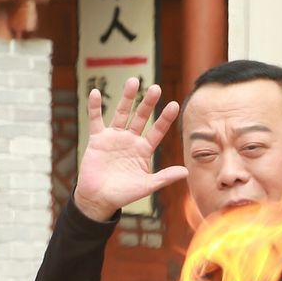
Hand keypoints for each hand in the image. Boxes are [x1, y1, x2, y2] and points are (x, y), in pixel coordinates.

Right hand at [74, 78, 188, 221]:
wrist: (99, 199)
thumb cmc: (124, 194)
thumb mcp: (147, 186)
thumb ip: (165, 177)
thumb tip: (186, 171)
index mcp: (144, 150)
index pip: (157, 131)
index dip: (165, 119)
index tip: (175, 105)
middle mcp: (130, 140)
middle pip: (141, 117)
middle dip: (148, 103)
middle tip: (156, 88)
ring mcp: (114, 138)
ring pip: (121, 113)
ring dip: (127, 98)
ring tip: (133, 81)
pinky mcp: (97, 139)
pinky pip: (96, 120)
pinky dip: (94, 107)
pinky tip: (95, 92)